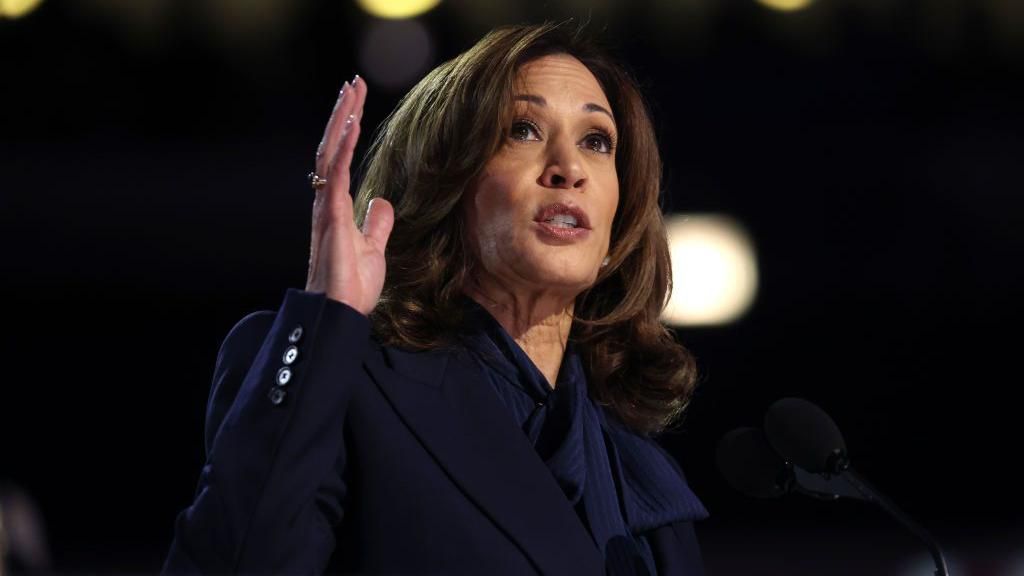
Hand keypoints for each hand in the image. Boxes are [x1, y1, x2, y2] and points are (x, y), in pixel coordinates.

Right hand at [305, 76, 393, 315]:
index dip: (346, 129)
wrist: (342, 312)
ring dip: (341, 119)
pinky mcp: (332, 215)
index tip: (355, 103)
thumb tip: (382, 201)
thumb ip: (376, 224)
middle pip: (332, 147)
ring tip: (350, 90)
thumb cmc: (352, 287)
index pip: (339, 157)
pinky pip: (335, 173)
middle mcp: (326, 201)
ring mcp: (326, 207)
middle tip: (352, 83)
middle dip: (342, 113)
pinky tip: (350, 123)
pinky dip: (342, 146)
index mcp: (336, 206)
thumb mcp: (373, 248)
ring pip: (330, 152)